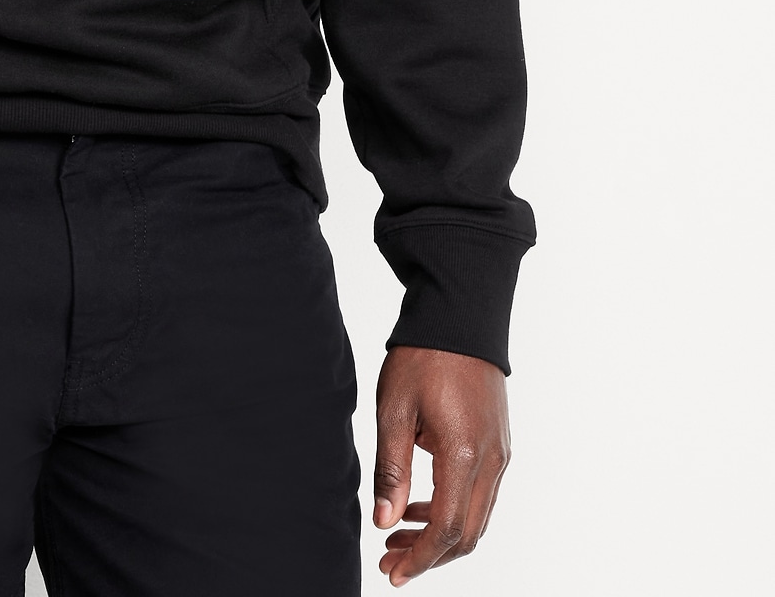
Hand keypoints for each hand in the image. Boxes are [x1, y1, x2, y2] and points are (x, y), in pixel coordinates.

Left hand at [373, 346, 509, 583]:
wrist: (459, 315)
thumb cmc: (423, 357)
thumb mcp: (394, 410)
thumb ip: (391, 470)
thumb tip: (385, 522)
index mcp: (465, 455)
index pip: (448, 530)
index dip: (421, 559)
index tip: (393, 573)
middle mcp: (492, 461)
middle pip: (468, 533)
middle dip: (429, 555)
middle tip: (390, 561)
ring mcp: (500, 453)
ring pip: (476, 517)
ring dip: (440, 534)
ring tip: (397, 535)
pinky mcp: (498, 443)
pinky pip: (480, 493)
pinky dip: (453, 509)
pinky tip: (420, 505)